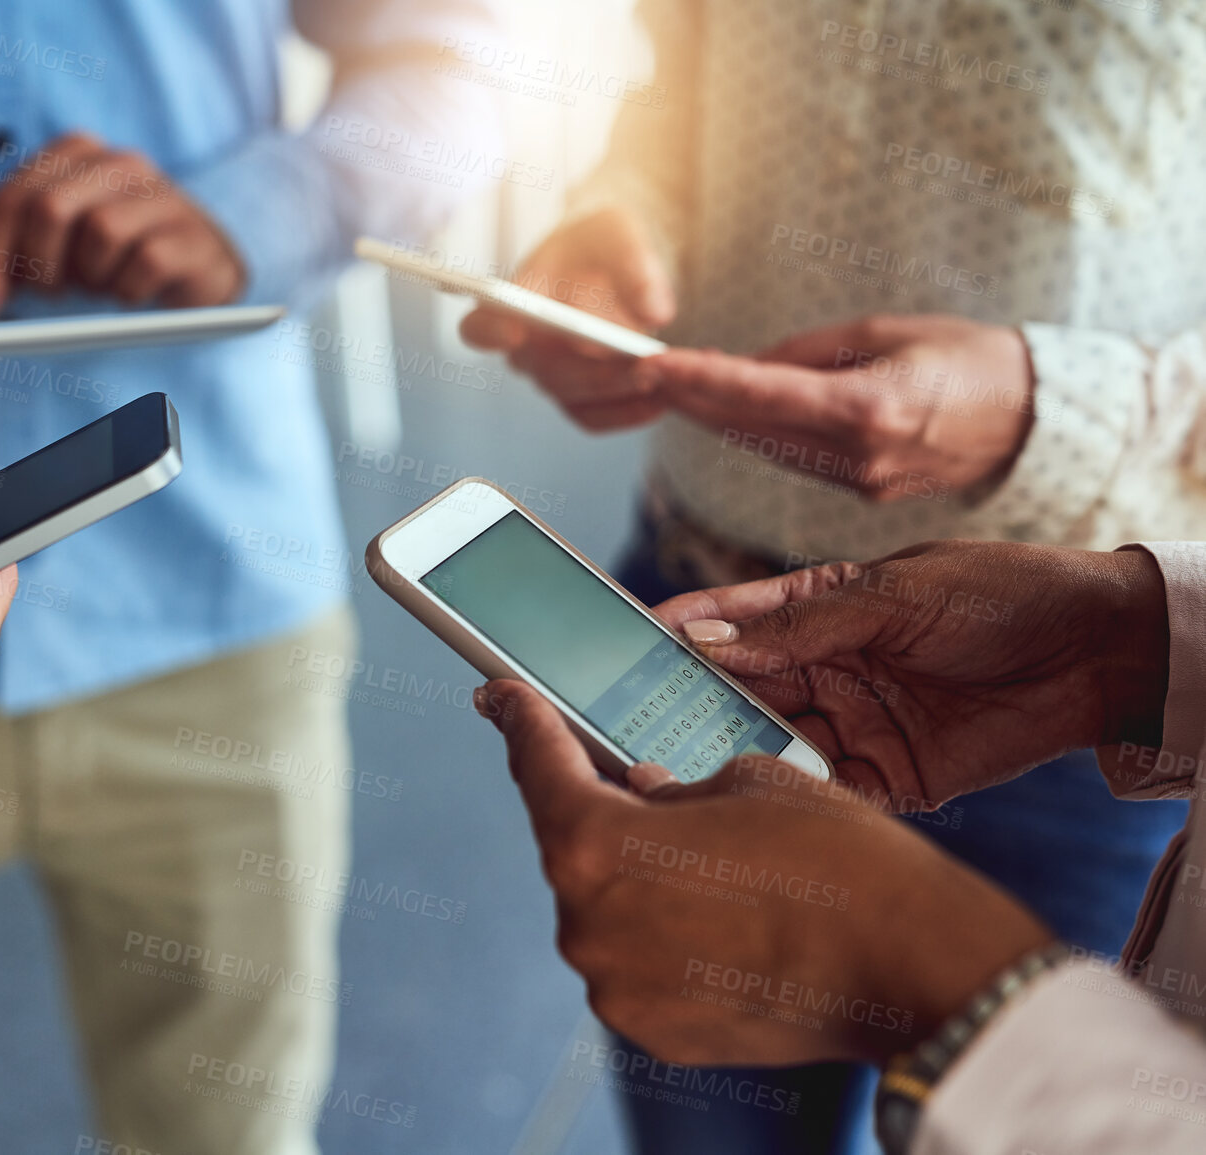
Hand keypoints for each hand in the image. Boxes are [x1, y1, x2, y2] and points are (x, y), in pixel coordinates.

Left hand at [0, 132, 244, 318]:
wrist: (200, 270)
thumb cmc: (118, 259)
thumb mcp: (62, 250)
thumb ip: (19, 257)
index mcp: (76, 153)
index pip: (13, 197)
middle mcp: (119, 163)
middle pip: (51, 207)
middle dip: (40, 264)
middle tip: (51, 297)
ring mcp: (161, 194)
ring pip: (102, 231)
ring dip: (93, 277)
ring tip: (103, 288)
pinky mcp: (193, 234)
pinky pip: (147, 261)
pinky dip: (130, 290)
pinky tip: (133, 295)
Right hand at [459, 205, 675, 430]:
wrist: (615, 265)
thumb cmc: (600, 243)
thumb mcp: (618, 233)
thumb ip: (633, 264)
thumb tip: (655, 313)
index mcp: (514, 301)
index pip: (481, 324)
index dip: (489, 332)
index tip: (513, 333)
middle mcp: (523, 346)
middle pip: (542, 370)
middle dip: (593, 371)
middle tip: (641, 365)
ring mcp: (548, 375)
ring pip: (572, 396)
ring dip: (616, 391)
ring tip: (661, 378)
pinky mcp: (576, 397)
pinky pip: (593, 416)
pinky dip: (626, 413)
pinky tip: (660, 401)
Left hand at [483, 681, 1053, 1065]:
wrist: (916, 968)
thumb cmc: (838, 861)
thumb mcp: (746, 781)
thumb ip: (668, 786)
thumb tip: (639, 794)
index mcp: (595, 846)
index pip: (539, 767)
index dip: (519, 722)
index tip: (500, 700)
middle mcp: (587, 925)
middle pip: (573, 848)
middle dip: (604, 813)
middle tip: (641, 786)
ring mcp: (615, 987)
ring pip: (607, 911)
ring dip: (639, 882)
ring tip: (711, 866)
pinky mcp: (652, 1030)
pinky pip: (638, 964)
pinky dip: (663, 938)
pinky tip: (721, 919)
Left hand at [642, 314, 1036, 500]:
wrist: (1036, 422)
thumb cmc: (971, 359)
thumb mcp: (889, 332)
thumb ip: (811, 351)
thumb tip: (749, 366)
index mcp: (869, 408)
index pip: (761, 394)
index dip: (700, 379)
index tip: (652, 366)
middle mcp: (858, 456)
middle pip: (751, 428)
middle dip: (694, 399)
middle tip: (645, 372)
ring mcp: (860, 483)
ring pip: (767, 447)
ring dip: (720, 416)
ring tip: (677, 384)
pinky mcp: (864, 494)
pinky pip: (796, 459)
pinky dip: (761, 432)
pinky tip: (733, 410)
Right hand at [650, 540, 1169, 809]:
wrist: (1100, 652)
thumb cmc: (998, 595)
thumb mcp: (891, 597)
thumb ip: (799, 628)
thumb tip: (704, 641)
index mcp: (815, 611)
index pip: (725, 623)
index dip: (671, 635)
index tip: (614, 650)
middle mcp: (824, 669)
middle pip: (735, 692)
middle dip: (684, 708)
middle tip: (628, 729)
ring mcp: (854, 724)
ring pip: (769, 747)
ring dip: (731, 760)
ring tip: (681, 776)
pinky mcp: (889, 777)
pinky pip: (826, 796)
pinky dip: (794, 805)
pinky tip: (758, 811)